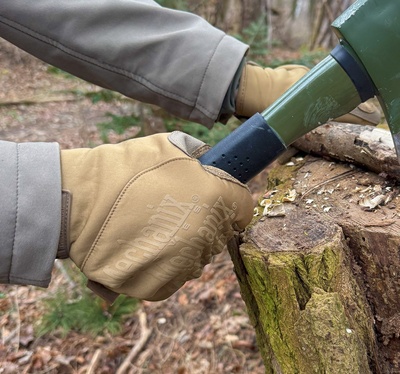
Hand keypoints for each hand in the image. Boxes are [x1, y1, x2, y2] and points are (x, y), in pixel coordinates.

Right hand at [59, 132, 253, 301]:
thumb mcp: (167, 146)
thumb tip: (211, 163)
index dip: (232, 202)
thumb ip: (199, 156)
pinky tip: (145, 246)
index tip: (220, 200)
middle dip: (206, 221)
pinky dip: (167, 264)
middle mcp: (206, 234)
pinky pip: (177, 275)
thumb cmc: (123, 170)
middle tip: (175, 209)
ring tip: (154, 227)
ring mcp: (185, 264)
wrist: (78, 203)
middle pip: (221, 233)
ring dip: (186, 244)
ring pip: (199, 256)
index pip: (244, 206)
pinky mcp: (162, 286)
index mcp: (215, 197)